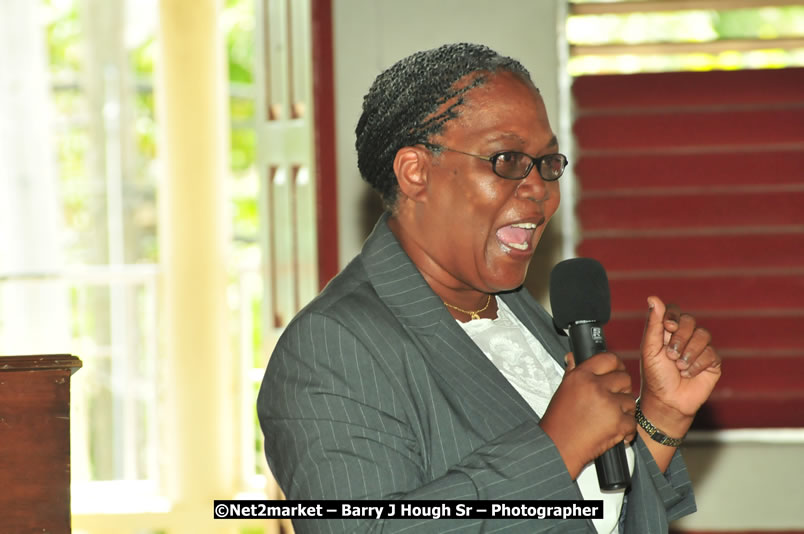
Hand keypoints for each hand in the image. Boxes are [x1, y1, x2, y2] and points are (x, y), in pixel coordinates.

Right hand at [540, 352, 635, 478]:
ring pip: (630, 400)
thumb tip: (574, 358)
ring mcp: (608, 404)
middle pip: (624, 378)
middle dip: (621, 389)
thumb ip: (573, 372)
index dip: (616, 365)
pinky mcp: (618, 423)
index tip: (616, 371)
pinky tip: (614, 430)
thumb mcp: (562, 390)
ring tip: (609, 418)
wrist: (558, 448)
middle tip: (612, 399)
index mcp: (581, 376)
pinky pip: (632, 422)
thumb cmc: (558, 422)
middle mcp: (595, 387)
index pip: (609, 359)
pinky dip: (626, 429)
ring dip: (624, 410)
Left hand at [639, 296, 721, 434]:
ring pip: (703, 335)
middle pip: (689, 321)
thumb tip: (653, 297)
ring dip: (689, 352)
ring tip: (679, 366)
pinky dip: (698, 364)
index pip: (674, 311)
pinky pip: (711, 353)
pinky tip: (688, 374)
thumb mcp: (650, 349)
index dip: (673, 316)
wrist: (667, 400)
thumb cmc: (655, 375)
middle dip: (679, 338)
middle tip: (670, 355)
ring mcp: (699, 348)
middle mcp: (685, 336)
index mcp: (667, 331)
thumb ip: (653, 324)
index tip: (668, 328)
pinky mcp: (712, 361)